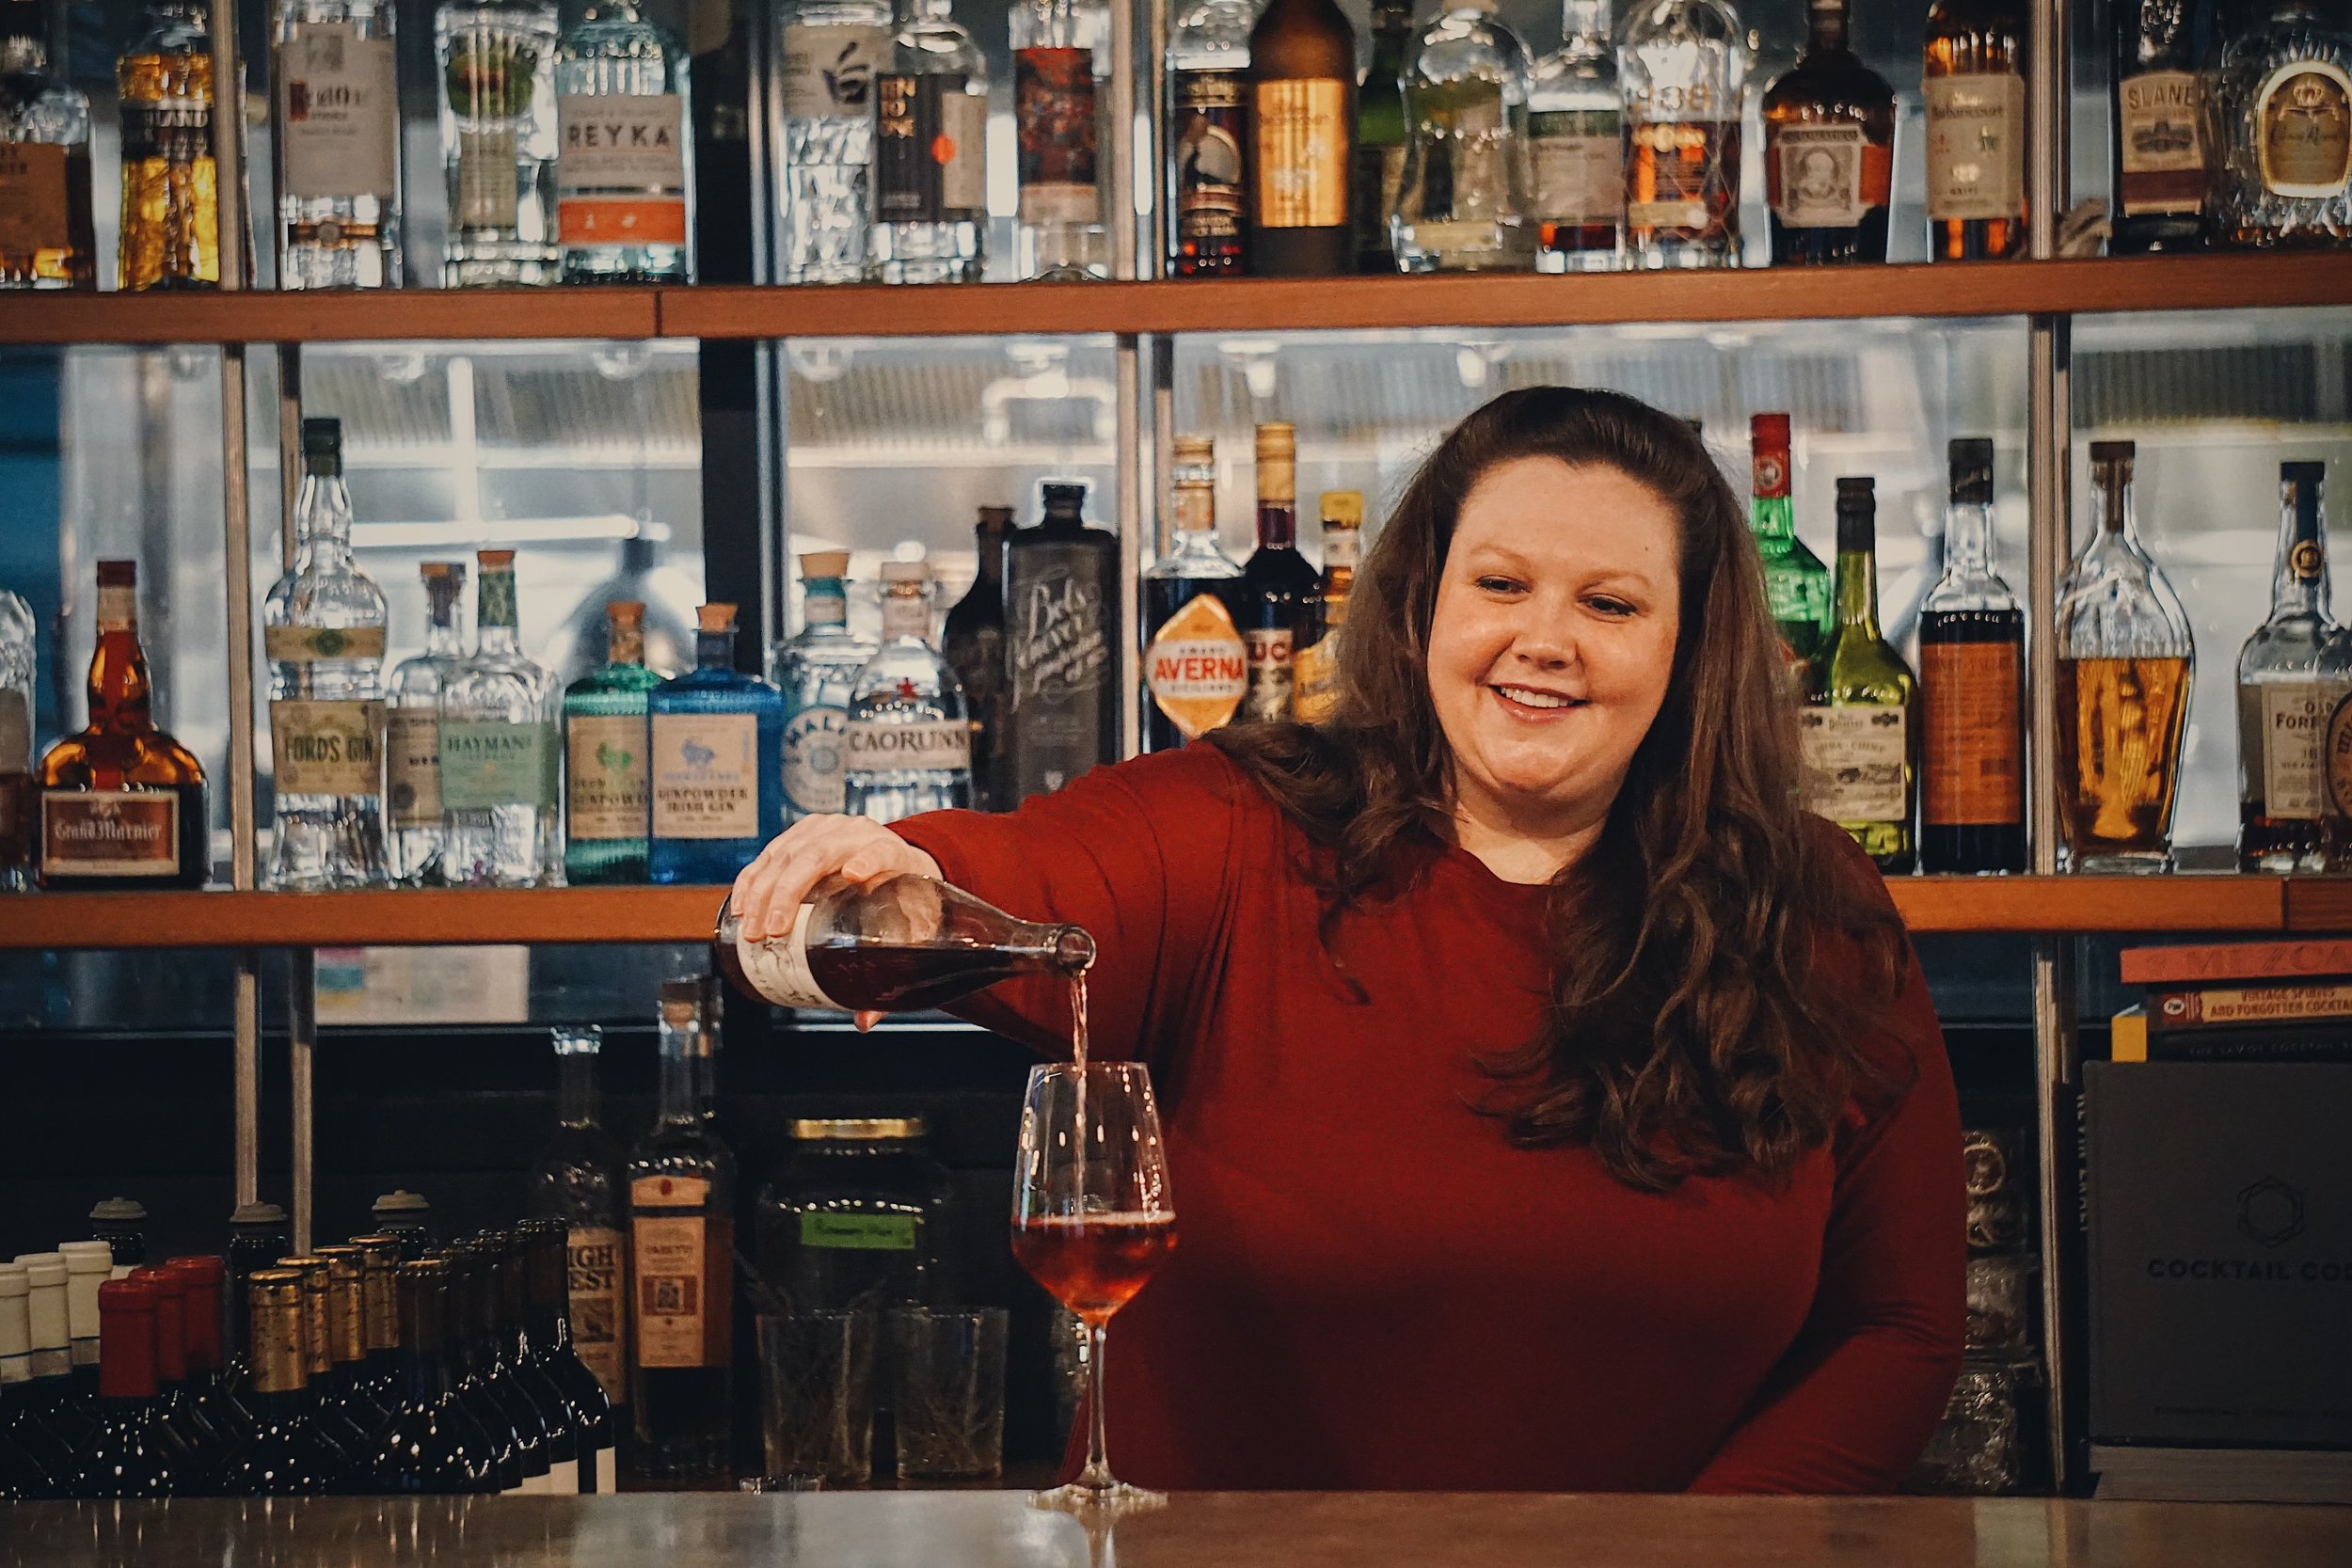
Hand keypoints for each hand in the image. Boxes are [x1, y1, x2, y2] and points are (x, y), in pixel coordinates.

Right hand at [730, 817, 941, 1029]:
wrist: (893, 860)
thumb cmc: (900, 901)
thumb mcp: (905, 931)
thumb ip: (889, 973)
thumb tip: (864, 1021)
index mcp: (892, 852)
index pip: (880, 852)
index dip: (868, 860)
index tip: (853, 874)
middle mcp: (858, 833)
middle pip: (819, 855)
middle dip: (788, 893)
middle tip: (772, 933)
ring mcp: (826, 829)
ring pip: (787, 853)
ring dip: (762, 892)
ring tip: (751, 930)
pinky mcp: (800, 834)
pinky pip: (770, 854)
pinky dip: (751, 880)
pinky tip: (740, 907)